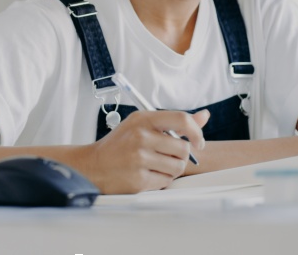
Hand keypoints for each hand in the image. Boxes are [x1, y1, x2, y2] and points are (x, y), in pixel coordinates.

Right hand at [82, 109, 209, 193]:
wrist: (93, 166)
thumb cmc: (120, 144)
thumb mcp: (141, 124)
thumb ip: (173, 122)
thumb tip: (204, 116)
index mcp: (143, 119)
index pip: (181, 120)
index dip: (196, 132)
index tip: (198, 142)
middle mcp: (141, 137)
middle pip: (184, 148)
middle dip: (180, 155)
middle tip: (167, 156)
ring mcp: (139, 159)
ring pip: (178, 167)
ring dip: (172, 169)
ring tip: (156, 165)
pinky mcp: (139, 180)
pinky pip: (166, 181)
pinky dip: (161, 180)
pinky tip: (147, 174)